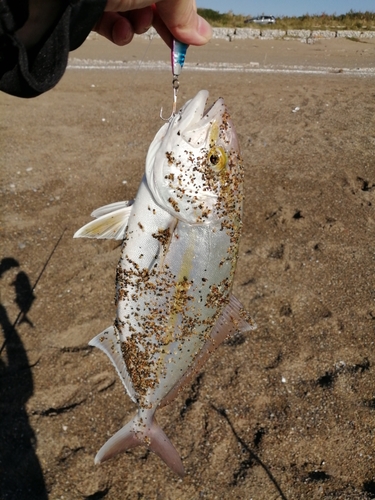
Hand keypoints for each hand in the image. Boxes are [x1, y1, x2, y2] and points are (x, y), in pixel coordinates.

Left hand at [94, 0, 211, 47]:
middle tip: (173, 43)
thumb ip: (184, 8)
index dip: (183, 10)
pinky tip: (120, 33)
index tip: (190, 35)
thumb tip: (202, 34)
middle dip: (163, 20)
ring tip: (137, 27)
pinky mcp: (83, 2)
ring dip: (139, 26)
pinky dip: (117, 31)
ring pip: (130, 9)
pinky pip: (106, 19)